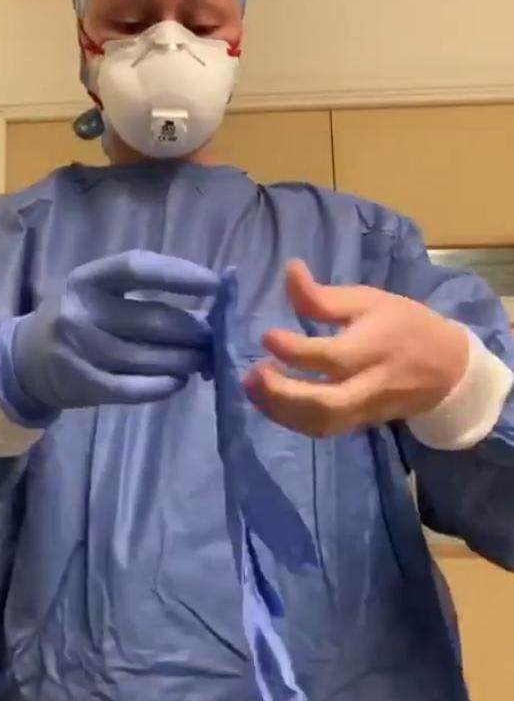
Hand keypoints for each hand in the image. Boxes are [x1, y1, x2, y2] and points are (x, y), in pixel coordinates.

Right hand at [0, 250, 219, 418]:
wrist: (26, 360)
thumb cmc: (78, 318)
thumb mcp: (98, 294)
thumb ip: (143, 295)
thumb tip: (209, 308)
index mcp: (88, 279)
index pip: (138, 268)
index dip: (180, 274)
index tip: (216, 284)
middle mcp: (81, 311)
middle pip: (153, 319)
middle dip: (194, 329)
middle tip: (214, 335)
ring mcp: (81, 350)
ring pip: (150, 357)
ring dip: (185, 360)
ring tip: (201, 360)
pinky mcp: (84, 384)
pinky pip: (134, 389)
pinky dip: (163, 386)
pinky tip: (178, 382)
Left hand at [244, 261, 468, 436]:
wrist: (447, 369)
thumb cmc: (403, 325)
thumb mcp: (368, 300)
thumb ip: (324, 296)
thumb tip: (289, 270)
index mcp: (372, 348)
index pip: (330, 357)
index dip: (294, 349)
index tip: (267, 336)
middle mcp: (367, 384)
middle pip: (325, 403)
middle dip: (282, 394)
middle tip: (252, 373)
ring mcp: (364, 409)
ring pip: (321, 423)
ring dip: (280, 411)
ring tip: (252, 387)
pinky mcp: (359, 423)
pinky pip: (323, 430)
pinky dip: (292, 420)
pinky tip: (270, 401)